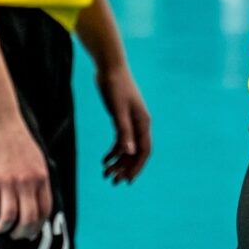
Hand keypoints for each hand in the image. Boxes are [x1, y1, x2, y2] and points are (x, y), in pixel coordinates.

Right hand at [0, 112, 52, 239]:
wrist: (0, 120)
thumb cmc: (17, 139)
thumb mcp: (37, 159)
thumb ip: (38, 179)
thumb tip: (37, 201)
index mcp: (41, 177)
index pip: (45, 211)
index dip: (37, 226)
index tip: (29, 232)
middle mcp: (27, 182)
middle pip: (28, 219)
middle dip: (21, 233)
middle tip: (13, 235)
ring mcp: (9, 181)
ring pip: (9, 218)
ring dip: (3, 228)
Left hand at [95, 63, 151, 183]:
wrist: (110, 66)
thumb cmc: (115, 86)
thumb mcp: (118, 110)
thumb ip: (123, 131)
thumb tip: (129, 153)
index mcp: (142, 122)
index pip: (144, 151)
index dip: (137, 167)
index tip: (127, 181)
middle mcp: (140, 123)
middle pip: (136, 152)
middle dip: (125, 168)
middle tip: (112, 181)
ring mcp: (131, 121)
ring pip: (128, 148)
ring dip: (118, 162)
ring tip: (105, 174)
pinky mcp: (122, 118)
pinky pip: (121, 140)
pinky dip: (114, 151)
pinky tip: (104, 160)